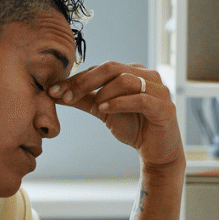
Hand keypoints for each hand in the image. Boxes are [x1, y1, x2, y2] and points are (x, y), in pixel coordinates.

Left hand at [49, 62, 182, 168]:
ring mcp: (158, 89)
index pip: (100, 69)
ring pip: (126, 80)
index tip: (54, 91)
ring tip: (94, 106)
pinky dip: (119, 103)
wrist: (157, 152)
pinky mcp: (164, 106)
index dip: (76, 79)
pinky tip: (105, 110)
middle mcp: (146, 75)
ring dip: (104, 92)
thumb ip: (84, 100)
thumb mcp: (103, 111)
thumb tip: (56, 94)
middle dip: (85, 81)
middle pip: (112, 68)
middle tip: (66, 96)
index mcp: (131, 72)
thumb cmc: (133, 127)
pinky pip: (140, 99)